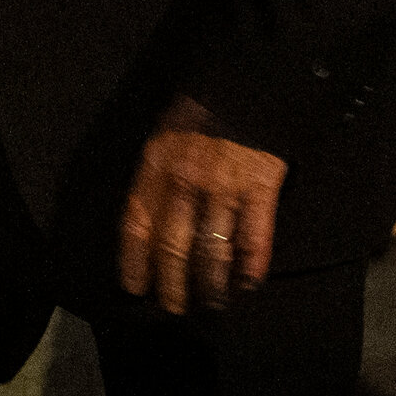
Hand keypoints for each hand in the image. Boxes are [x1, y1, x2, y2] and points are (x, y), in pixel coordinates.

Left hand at [118, 94, 287, 313]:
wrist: (238, 90)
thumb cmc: (194, 116)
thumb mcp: (160, 140)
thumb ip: (153, 179)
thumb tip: (145, 224)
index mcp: (155, 166)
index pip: (137, 222)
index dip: (135, 259)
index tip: (135, 287)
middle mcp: (185, 180)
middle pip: (174, 244)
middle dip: (173, 283)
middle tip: (175, 306)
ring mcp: (224, 186)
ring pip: (214, 248)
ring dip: (212, 283)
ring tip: (213, 303)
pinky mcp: (260, 189)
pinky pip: (255, 237)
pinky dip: (252, 265)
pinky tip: (248, 284)